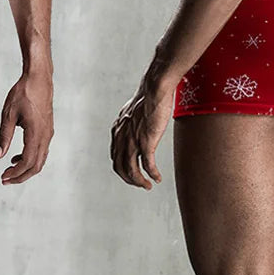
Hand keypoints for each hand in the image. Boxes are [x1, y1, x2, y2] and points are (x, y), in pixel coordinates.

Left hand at [0, 71, 53, 184]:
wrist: (39, 78)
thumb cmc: (24, 92)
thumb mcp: (9, 113)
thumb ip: (4, 135)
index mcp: (36, 133)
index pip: (27, 162)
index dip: (16, 174)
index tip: (3, 177)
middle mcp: (45, 135)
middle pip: (36, 165)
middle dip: (21, 176)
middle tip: (5, 179)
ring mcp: (48, 132)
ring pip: (40, 159)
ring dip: (26, 168)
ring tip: (10, 170)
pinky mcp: (47, 129)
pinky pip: (42, 150)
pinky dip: (31, 158)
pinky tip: (18, 156)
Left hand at [110, 73, 174, 189]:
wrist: (154, 89)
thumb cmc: (148, 97)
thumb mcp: (133, 112)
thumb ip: (132, 122)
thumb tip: (137, 126)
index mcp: (118, 130)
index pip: (115, 156)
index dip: (123, 168)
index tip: (132, 173)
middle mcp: (121, 136)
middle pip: (119, 167)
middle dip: (129, 179)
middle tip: (141, 184)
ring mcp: (133, 140)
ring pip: (131, 170)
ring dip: (139, 181)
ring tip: (148, 185)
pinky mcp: (146, 141)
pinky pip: (147, 165)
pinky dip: (152, 175)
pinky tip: (158, 178)